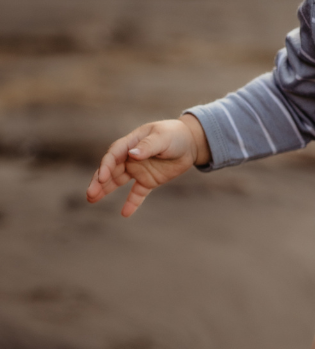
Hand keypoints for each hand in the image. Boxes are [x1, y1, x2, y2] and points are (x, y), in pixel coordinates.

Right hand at [85, 115, 210, 217]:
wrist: (190, 143)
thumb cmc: (174, 135)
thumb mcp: (162, 138)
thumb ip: (148, 146)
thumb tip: (132, 155)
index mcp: (131, 143)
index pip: (114, 155)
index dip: (106, 166)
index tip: (102, 178)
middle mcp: (130, 158)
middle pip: (110, 170)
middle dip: (99, 181)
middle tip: (90, 194)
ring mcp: (138, 170)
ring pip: (118, 181)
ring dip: (105, 190)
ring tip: (92, 200)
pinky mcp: (148, 181)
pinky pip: (137, 193)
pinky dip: (131, 203)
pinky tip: (125, 214)